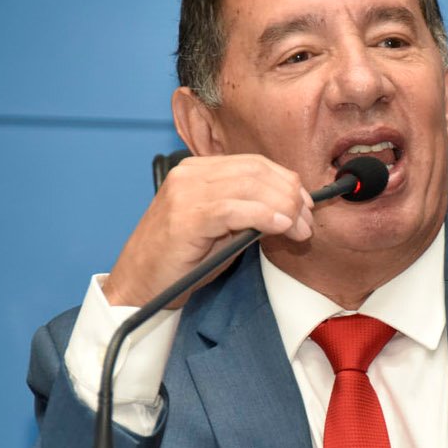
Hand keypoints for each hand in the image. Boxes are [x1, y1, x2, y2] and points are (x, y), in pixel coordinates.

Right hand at [102, 153, 313, 307]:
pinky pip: (234, 209)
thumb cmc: (181, 260)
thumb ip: (249, 212)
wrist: (140, 284)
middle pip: (257, 171)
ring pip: (250, 186)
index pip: (254, 164)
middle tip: (307, 222)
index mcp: (198, 170)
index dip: (287, 182)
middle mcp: (190, 173)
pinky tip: (281, 226)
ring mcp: (186, 192)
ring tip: (299, 229)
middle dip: (291, 195)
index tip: (306, 206)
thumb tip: (290, 209)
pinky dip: (264, 215)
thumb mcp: (221, 228)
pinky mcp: (186, 217)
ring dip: (284, 207)